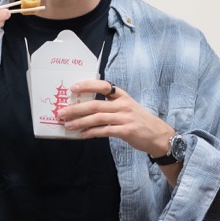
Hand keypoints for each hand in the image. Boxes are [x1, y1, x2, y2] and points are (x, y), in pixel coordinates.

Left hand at [59, 79, 173, 156]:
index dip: (87, 85)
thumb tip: (85, 108)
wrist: (158, 135)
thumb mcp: (127, 107)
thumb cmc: (139, 120)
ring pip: (97, 118)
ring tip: (68, 125)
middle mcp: (123, 104)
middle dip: (76, 109)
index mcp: (122, 95)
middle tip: (61, 113)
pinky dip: (91, 133)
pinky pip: (104, 131)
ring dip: (80, 122)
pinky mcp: (126, 131)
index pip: (103, 86)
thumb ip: (110, 105)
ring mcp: (125, 117)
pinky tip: (82, 135)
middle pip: (95, 104)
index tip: (73, 88)